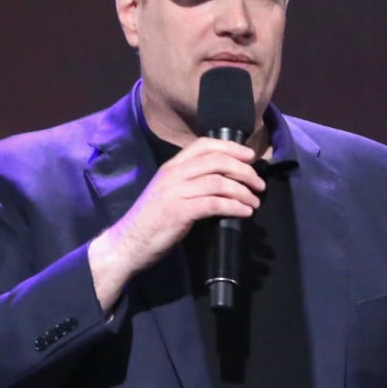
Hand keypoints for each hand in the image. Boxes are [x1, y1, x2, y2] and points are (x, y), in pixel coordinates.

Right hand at [89, 138, 264, 310]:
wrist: (128, 242)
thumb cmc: (153, 219)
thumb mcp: (171, 192)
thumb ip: (192, 181)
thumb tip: (226, 180)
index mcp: (172, 166)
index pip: (204, 145)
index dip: (231, 147)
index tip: (251, 156)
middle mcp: (173, 174)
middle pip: (217, 161)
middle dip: (244, 170)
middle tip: (259, 184)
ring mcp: (174, 192)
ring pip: (218, 182)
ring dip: (243, 191)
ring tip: (255, 201)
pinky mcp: (177, 211)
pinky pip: (213, 203)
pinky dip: (233, 206)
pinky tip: (244, 212)